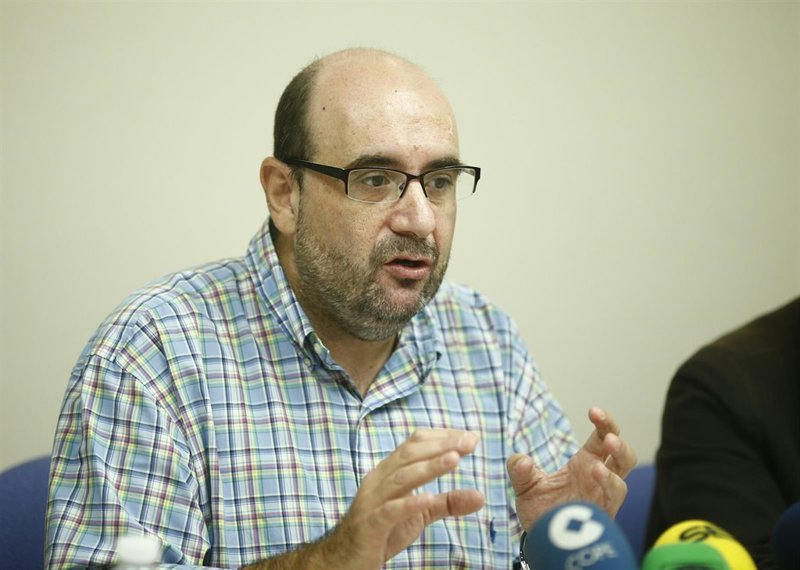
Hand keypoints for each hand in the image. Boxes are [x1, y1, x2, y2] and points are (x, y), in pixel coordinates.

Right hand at [323, 429, 484, 569]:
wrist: (343, 559)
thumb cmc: (382, 531)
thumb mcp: (419, 515)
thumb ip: (447, 503)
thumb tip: (480, 496)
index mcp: (388, 472)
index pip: (414, 444)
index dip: (441, 437)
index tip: (470, 437)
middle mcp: (378, 480)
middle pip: (409, 455)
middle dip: (441, 446)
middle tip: (470, 442)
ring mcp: (372, 501)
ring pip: (401, 478)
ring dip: (428, 467)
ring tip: (454, 459)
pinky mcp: (370, 525)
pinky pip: (389, 511)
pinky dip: (409, 503)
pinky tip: (428, 498)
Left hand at [507, 406, 636, 530]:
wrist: (543, 542)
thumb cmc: (541, 510)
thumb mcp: (525, 487)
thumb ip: (520, 471)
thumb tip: (520, 459)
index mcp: (586, 462)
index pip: (602, 436)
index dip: (604, 422)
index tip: (594, 411)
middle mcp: (599, 476)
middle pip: (622, 453)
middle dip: (617, 440)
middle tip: (607, 435)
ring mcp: (603, 496)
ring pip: (623, 476)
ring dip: (618, 462)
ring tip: (604, 453)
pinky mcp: (603, 514)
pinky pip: (613, 498)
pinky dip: (608, 484)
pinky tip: (597, 474)